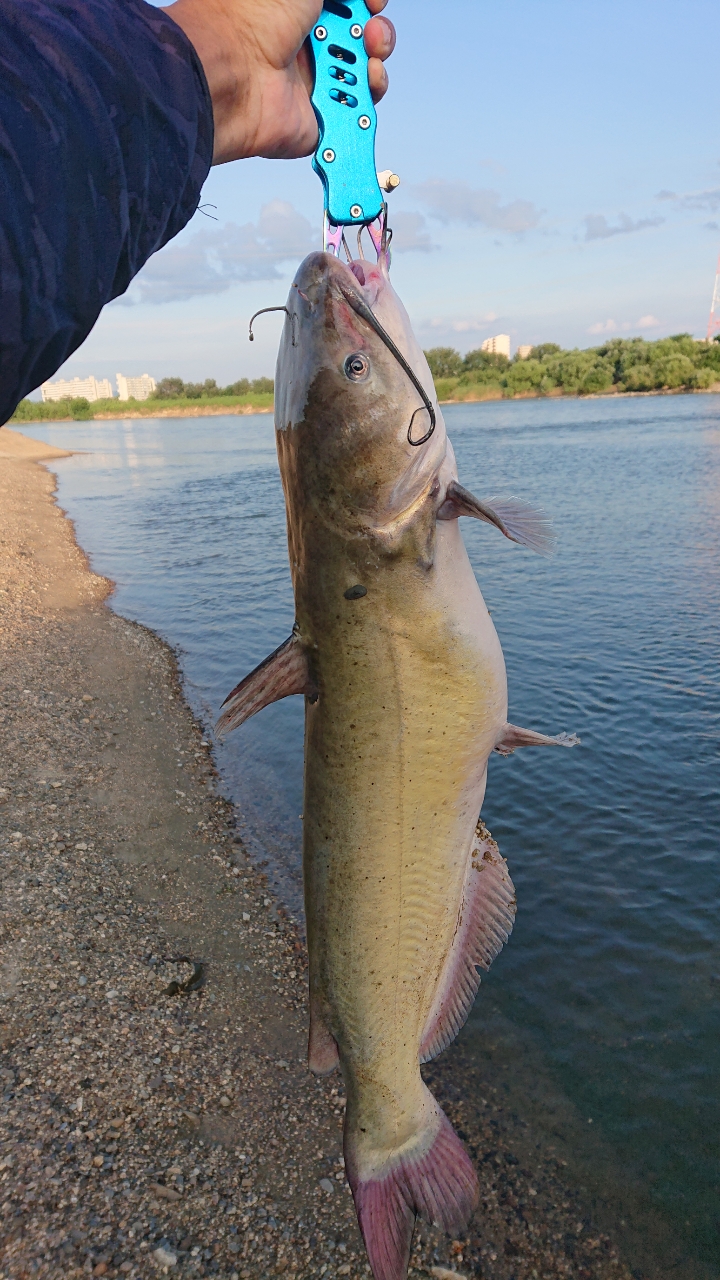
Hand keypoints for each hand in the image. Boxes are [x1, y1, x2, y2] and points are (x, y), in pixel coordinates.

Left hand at [162, 0, 395, 164]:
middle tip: (370, 32)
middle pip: (360, 43)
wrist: (233, 70)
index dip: (366, 6)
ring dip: (374, 66)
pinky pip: (354, 116)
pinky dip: (365, 102)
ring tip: (368, 60)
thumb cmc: (250, 18)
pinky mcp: (319, 121)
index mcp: (299, 12)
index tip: (373, 3)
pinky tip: (362, 85)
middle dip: (376, 35)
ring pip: (362, 79)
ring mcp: (313, 85)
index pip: (346, 10)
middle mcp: (306, 48)